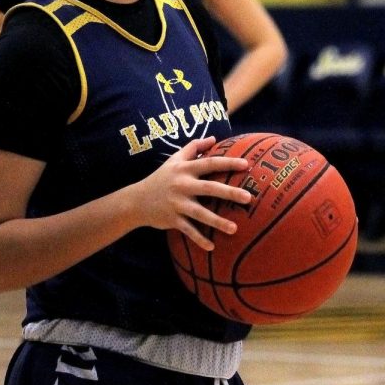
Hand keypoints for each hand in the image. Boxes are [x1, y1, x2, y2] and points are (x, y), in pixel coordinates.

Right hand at [134, 137, 250, 250]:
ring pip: (200, 213)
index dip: (228, 163)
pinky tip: (212, 247)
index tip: (246, 164)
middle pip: (209, 188)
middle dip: (229, 193)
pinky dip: (199, 239)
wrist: (136, 200)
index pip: (210, 163)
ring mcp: (177, 204)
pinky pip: (188, 230)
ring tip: (235, 228)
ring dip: (217, 222)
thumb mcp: (174, 159)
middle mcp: (182, 185)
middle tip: (248, 197)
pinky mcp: (172, 219)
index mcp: (185, 169)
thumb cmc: (161, 177)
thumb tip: (213, 137)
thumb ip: (194, 147)